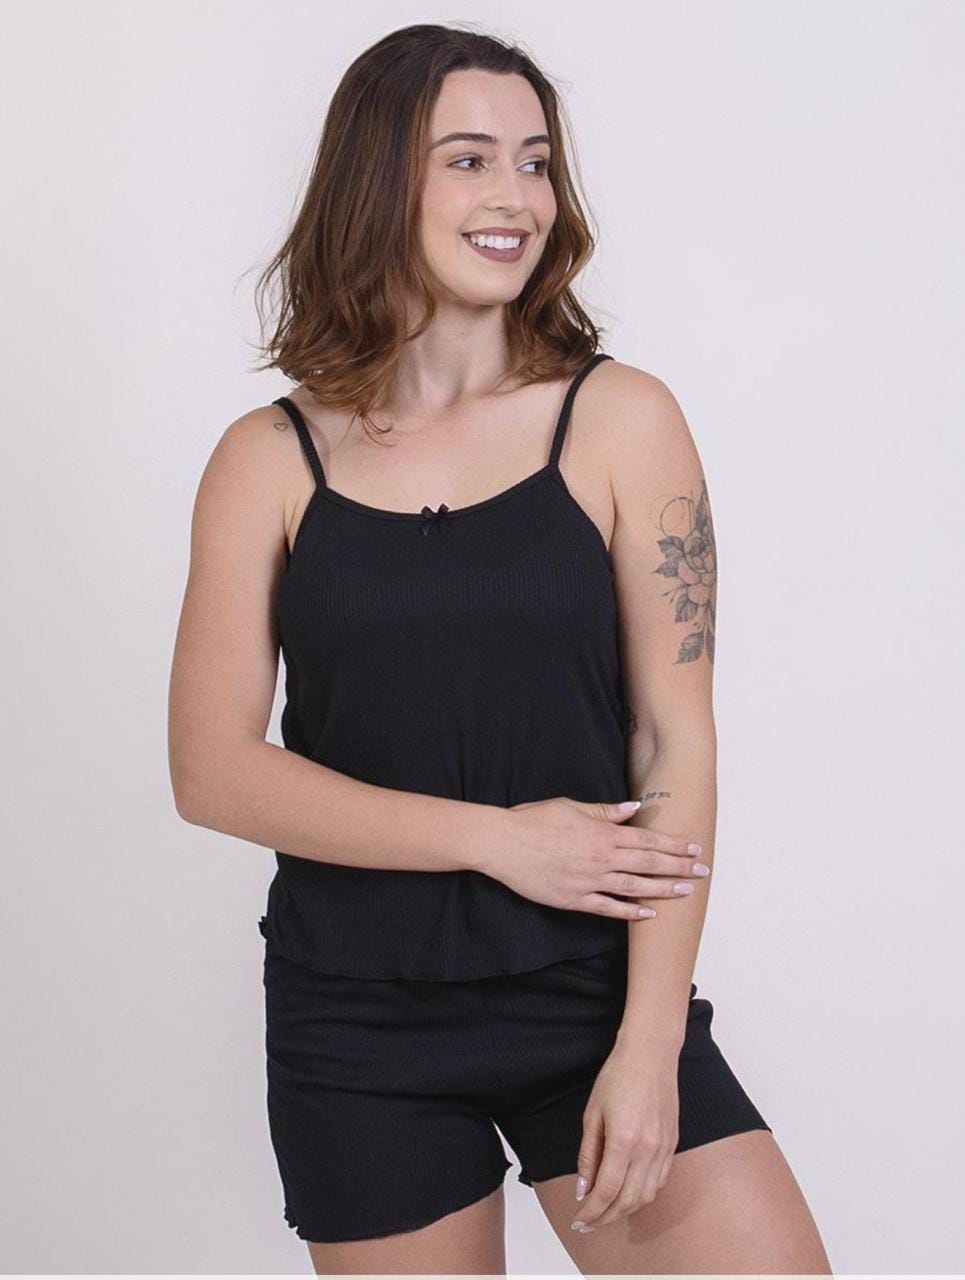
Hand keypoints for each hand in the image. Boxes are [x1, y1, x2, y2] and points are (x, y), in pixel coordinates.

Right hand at [486, 797, 706, 920]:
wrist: (503, 843)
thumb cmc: (534, 820)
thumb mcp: (572, 807)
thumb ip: (606, 811)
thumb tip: (634, 808)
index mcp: (602, 832)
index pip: (647, 838)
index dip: (673, 844)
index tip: (694, 846)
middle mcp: (601, 857)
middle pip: (648, 863)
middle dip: (679, 866)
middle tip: (703, 870)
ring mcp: (589, 880)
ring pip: (635, 886)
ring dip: (664, 889)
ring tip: (687, 891)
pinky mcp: (574, 899)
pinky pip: (608, 908)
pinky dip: (630, 912)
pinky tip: (649, 914)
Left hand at [569, 1040, 680, 1232]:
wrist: (650, 1055)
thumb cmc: (618, 1076)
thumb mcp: (592, 1114)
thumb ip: (589, 1154)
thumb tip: (584, 1188)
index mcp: (624, 1141)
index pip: (606, 1192)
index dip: (591, 1211)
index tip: (579, 1219)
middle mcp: (648, 1150)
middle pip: (627, 1201)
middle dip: (606, 1217)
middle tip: (588, 1223)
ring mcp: (663, 1148)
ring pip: (646, 1196)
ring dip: (625, 1210)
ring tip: (606, 1212)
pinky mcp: (672, 1144)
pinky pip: (659, 1182)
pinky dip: (643, 1195)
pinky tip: (629, 1194)